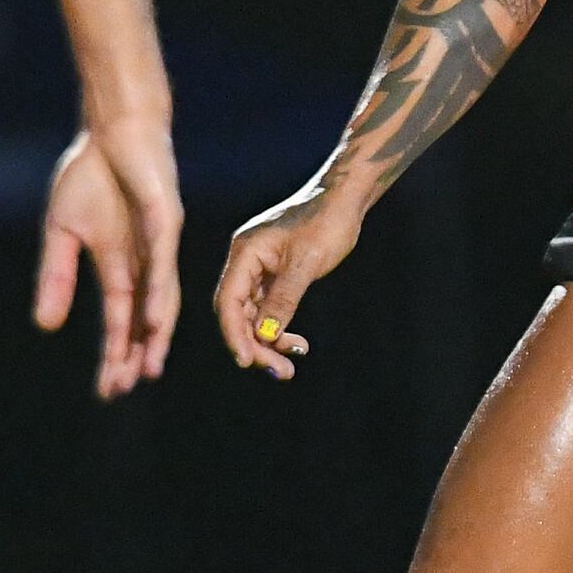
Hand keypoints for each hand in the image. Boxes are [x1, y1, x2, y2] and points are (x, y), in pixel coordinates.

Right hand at [34, 118, 184, 399]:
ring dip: (155, 335)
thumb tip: (45, 326)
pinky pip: (164, 264)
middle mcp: (143, 263)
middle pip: (143, 319)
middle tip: (125, 389)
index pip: (118, 319)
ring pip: (161, 300)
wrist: (111, 130)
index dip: (114, 352)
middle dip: (135, 355)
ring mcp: (158, 245)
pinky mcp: (167, 222)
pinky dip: (160, 293)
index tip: (107, 388)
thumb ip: (57, 277)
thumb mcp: (62, 231)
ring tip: (149, 368)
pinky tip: (155, 319)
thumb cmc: (90, 174)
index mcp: (118, 265)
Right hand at [211, 173, 371, 379]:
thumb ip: (284, 299)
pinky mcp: (274, 275)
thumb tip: (265, 335)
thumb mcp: (306, 263)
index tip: (247, 361)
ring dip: (269, 342)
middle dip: (256, 345)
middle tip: (280, 371)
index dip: (234, 334)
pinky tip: (296, 344)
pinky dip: (279, 328)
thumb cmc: (326, 223)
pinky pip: (268, 310)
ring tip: (290, 365)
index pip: (228, 301)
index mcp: (245, 253)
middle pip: (238, 313)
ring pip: (253, 316)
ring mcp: (259, 269)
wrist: (344, 201)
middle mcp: (246, 262)